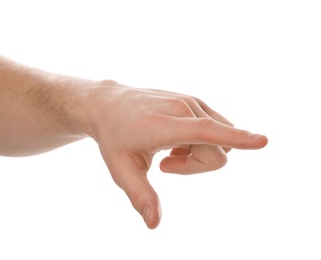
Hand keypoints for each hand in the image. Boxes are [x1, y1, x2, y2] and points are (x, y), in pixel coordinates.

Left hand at [80, 81, 267, 228]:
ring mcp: (191, 102)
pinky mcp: (194, 102)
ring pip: (219, 140)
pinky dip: (200, 141)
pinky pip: (214, 129)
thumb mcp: (122, 169)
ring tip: (169, 149)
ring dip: (199, 153)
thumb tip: (154, 224)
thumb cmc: (114, 138)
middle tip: (166, 165)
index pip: (208, 132)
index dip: (237, 139)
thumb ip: (140, 196)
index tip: (263, 141)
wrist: (109, 105)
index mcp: (166, 125)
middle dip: (196, 167)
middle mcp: (184, 108)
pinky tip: (175, 140)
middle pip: (217, 151)